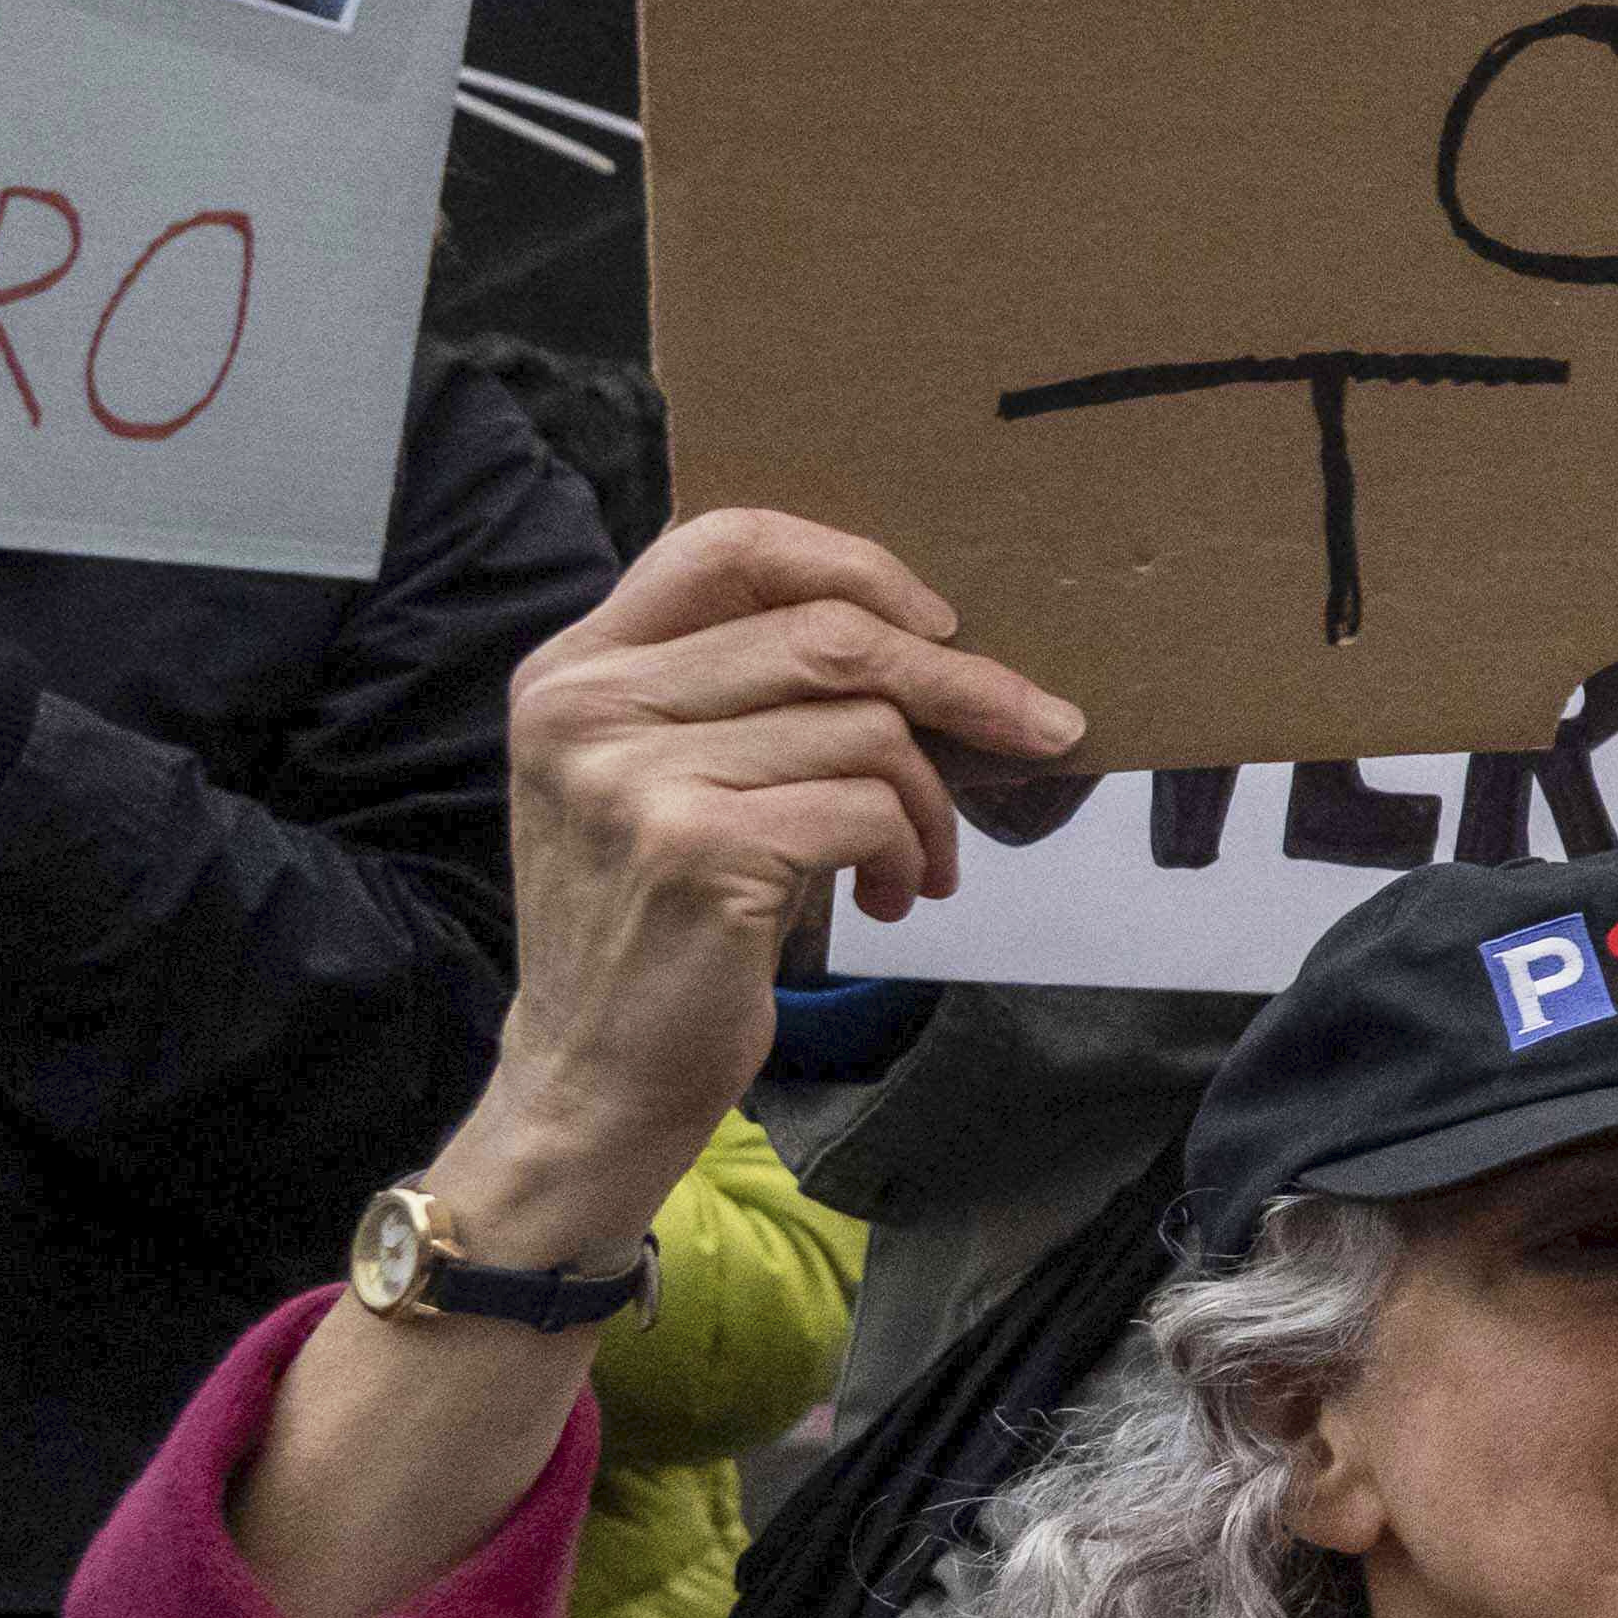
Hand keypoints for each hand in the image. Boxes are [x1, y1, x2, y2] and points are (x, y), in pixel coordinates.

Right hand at [444, 517, 1082, 1278]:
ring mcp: (631, 777)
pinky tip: (888, 896)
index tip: (940, 623)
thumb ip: (746, 693)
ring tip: (917, 860)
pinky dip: (908, 850)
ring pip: (866, 728)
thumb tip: (934, 639)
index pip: (726, 544)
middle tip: (1040, 728)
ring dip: (931, 801)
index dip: (852, 566)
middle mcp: (587, 708)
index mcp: (577, 668)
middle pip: (829, 635)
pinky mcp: (692, 848)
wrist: (596, 1074)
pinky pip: (866, 808)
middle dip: (962, 682)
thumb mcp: (672, 778)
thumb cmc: (665, 921)